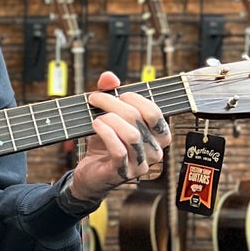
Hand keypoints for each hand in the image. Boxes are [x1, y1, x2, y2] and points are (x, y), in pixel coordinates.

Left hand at [69, 70, 171, 201]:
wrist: (90, 173)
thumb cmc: (105, 143)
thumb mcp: (109, 116)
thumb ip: (111, 94)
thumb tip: (109, 77)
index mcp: (159, 136)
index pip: (154, 112)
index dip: (134, 98)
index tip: (114, 92)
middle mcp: (155, 152)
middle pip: (139, 119)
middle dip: (114, 104)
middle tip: (95, 99)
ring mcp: (140, 165)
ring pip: (132, 135)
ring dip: (110, 120)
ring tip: (96, 116)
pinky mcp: (122, 173)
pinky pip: (119, 150)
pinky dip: (106, 134)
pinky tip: (96, 126)